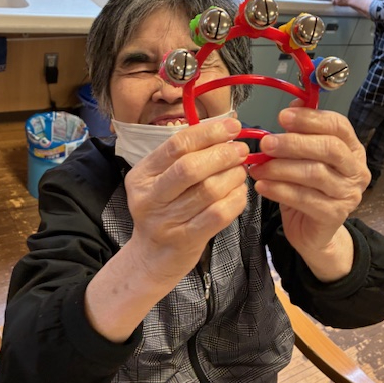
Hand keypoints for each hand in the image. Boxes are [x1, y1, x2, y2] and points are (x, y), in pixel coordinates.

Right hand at [125, 118, 248, 286]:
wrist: (153, 255)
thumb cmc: (164, 209)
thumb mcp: (161, 179)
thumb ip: (185, 156)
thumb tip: (223, 129)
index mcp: (142, 175)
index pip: (177, 145)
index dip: (208, 133)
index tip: (231, 127)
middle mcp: (149, 197)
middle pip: (190, 167)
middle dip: (223, 154)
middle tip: (241, 150)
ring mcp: (166, 221)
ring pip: (208, 190)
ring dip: (232, 176)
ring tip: (241, 171)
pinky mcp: (185, 239)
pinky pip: (218, 214)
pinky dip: (235, 199)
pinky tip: (240, 192)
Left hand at [249, 107, 369, 272]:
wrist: (312, 231)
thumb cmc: (307, 188)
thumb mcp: (303, 158)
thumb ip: (301, 132)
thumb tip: (294, 104)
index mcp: (352, 149)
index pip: (338, 126)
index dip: (310, 118)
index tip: (282, 116)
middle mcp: (356, 170)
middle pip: (330, 148)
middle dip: (294, 143)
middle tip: (266, 143)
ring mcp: (348, 194)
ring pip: (314, 173)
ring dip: (281, 168)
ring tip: (257, 167)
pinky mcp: (334, 215)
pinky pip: (304, 198)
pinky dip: (279, 190)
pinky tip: (261, 185)